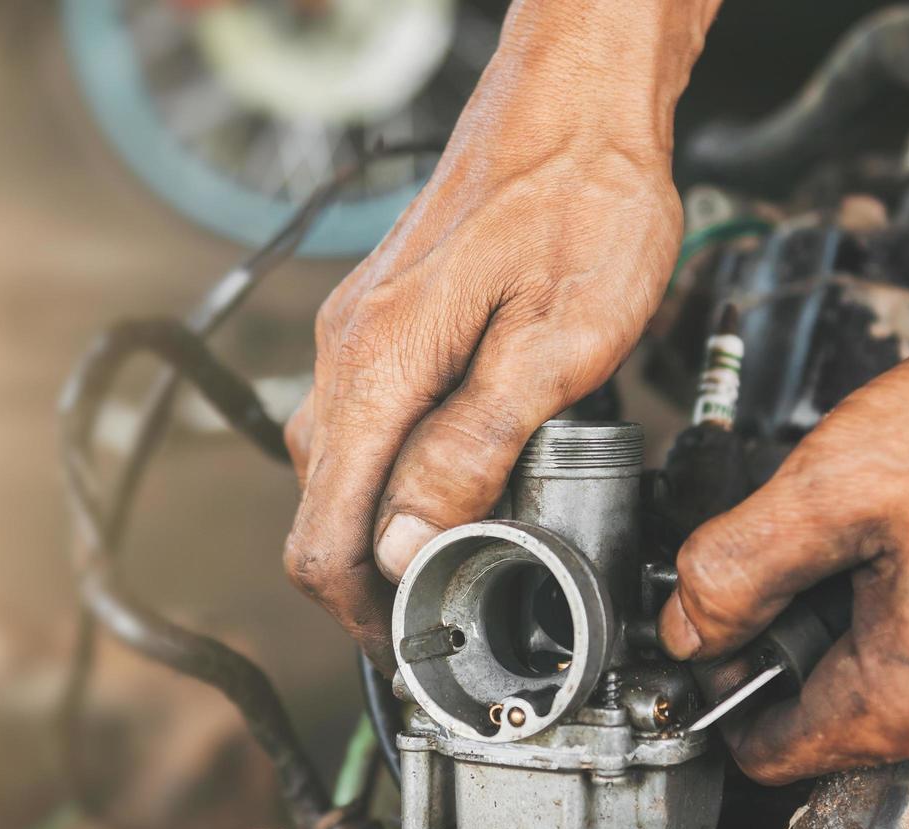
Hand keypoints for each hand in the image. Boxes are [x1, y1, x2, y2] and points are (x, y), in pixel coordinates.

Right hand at [284, 1, 709, 664]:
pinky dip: (393, 473)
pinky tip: (452, 479)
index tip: (417, 648)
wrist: (578, 100)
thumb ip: (475, 449)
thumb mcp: (560, 344)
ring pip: (337, 467)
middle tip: (451, 616)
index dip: (364, 614)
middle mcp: (347, 352)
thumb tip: (408, 547)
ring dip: (382, 528)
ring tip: (458, 560)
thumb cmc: (586, 200)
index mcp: (380, 369)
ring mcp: (357, 332)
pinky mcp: (383, 318)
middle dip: (374, 581)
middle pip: (321, 510)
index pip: (324, 536)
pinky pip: (362, 421)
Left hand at [658, 304, 908, 783]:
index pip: (764, 751)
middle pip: (820, 712)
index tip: (713, 606)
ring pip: (877, 675)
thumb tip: (684, 625)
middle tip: (811, 529)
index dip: (719, 676)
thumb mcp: (839, 482)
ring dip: (850, 606)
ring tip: (883, 516)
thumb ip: (735, 566)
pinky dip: (908, 593)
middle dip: (790, 631)